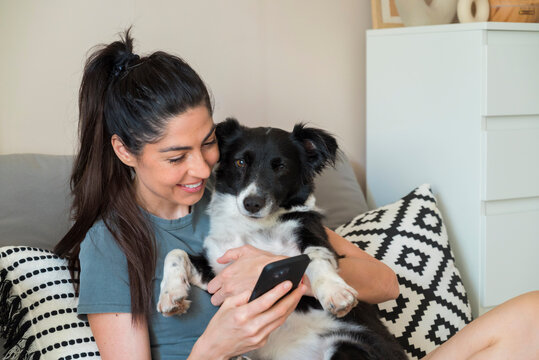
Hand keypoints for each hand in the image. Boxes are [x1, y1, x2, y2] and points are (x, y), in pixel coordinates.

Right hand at [189, 280, 306, 359]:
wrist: (215, 347)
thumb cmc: (220, 324)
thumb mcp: (226, 305)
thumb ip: (243, 295)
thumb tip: (258, 286)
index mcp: (242, 315)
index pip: (265, 302)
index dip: (278, 292)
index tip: (288, 283)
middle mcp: (252, 327)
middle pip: (278, 311)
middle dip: (292, 297)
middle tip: (301, 287)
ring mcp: (258, 336)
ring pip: (280, 319)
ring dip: (291, 306)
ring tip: (297, 294)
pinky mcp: (262, 341)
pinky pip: (275, 326)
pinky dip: (282, 315)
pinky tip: (287, 306)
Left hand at [207, 245, 285, 305]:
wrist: (280, 271)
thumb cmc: (263, 261)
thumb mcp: (245, 251)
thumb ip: (229, 254)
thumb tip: (220, 260)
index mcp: (225, 275)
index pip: (211, 288)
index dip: (216, 288)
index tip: (223, 288)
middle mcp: (228, 288)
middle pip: (215, 300)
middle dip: (221, 298)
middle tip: (230, 296)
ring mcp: (237, 298)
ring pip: (225, 307)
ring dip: (230, 304)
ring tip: (238, 301)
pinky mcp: (247, 305)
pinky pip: (238, 310)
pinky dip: (241, 307)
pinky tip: (246, 304)